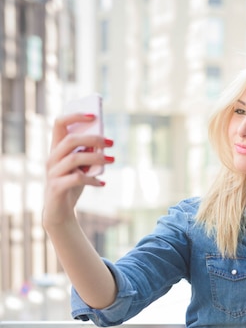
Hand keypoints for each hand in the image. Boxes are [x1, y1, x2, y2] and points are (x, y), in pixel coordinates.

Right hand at [43, 113, 113, 228]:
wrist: (59, 213)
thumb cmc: (71, 186)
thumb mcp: (80, 168)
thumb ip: (86, 154)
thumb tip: (101, 141)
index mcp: (55, 149)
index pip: (59, 124)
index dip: (75, 116)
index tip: (94, 115)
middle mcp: (51, 158)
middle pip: (70, 140)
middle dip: (92, 138)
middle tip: (111, 142)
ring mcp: (52, 173)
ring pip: (75, 158)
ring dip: (96, 157)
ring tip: (112, 160)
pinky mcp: (56, 187)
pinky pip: (77, 179)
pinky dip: (92, 180)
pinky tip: (102, 184)